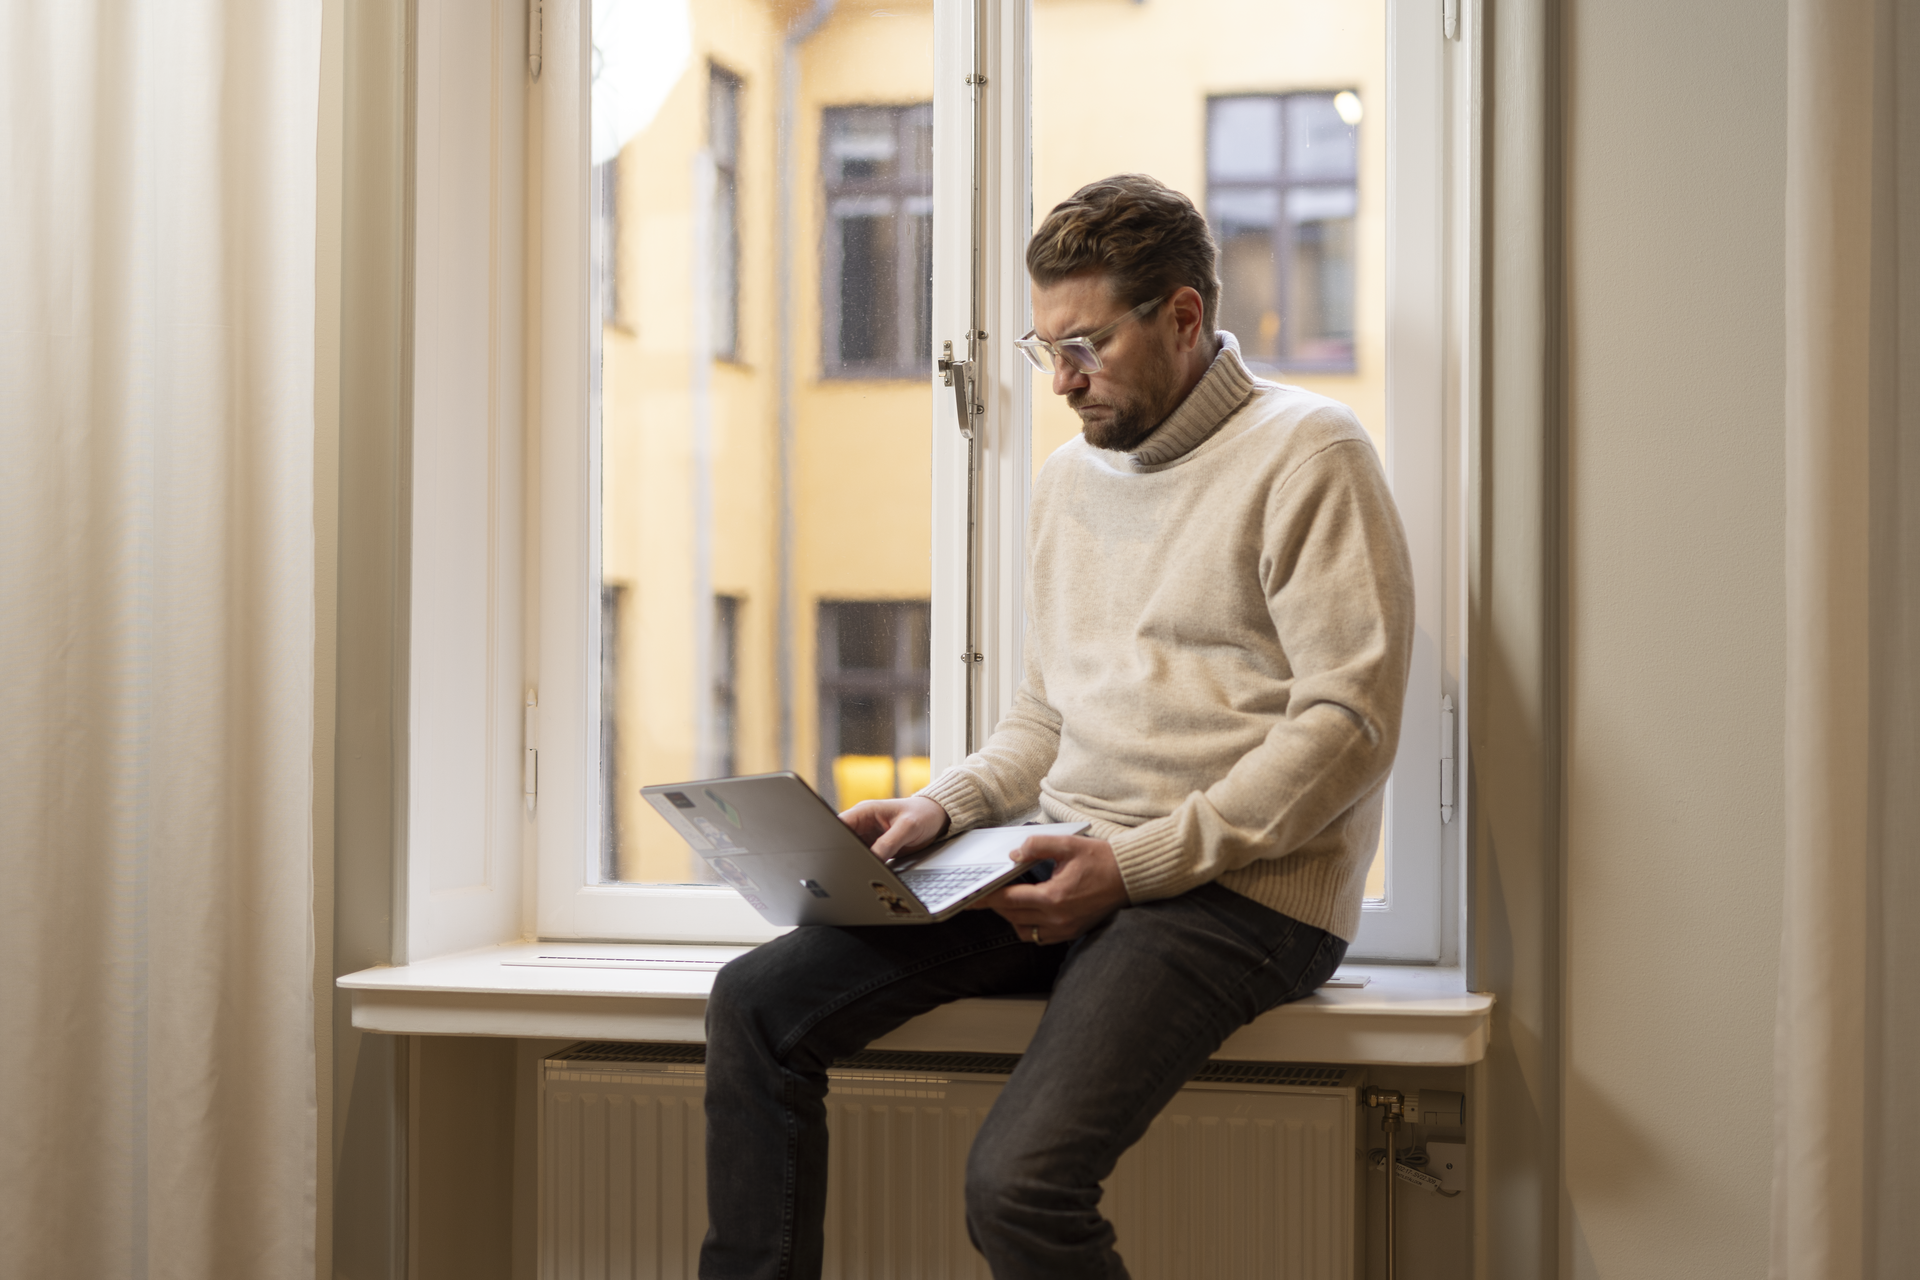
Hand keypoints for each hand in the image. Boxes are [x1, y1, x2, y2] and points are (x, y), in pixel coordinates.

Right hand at [840, 795, 950, 861]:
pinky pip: (863, 858)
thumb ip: (888, 844)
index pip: (839, 824)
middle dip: (842, 853)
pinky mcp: (875, 848)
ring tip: (857, 870)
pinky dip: (864, 865)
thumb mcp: (907, 828)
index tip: (833, 853)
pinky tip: (867, 872)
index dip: (832, 838)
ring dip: (853, 861)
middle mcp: (863, 823)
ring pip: (851, 851)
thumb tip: (871, 860)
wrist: (938, 818)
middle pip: (842, 840)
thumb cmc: (923, 814)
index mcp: (865, 811)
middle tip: (846, 867)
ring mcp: (868, 837)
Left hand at [975, 834, 1128, 944]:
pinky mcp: (1072, 932)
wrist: (1130, 877)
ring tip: (1006, 901)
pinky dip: (1028, 926)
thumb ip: (1037, 846)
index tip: (973, 897)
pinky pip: (1040, 936)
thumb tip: (1013, 855)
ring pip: (1024, 930)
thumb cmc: (1101, 859)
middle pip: (1013, 916)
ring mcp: (1065, 928)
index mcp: (1054, 897)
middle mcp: (1058, 918)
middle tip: (984, 895)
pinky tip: (1027, 911)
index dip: (988, 898)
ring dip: (1011, 917)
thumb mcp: (1068, 845)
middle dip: (997, 905)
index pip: (1010, 900)